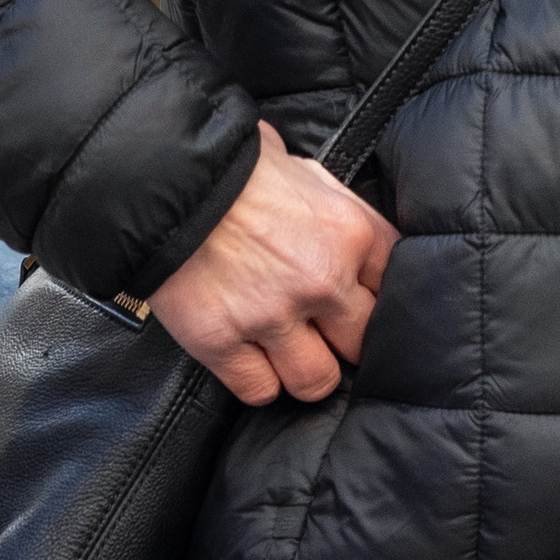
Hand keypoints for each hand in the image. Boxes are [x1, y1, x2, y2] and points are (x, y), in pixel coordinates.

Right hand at [145, 121, 396, 404]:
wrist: (165, 179)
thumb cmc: (237, 168)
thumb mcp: (305, 171)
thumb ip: (336, 210)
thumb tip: (350, 232)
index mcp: (350, 232)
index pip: (393, 287)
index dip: (376, 298)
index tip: (360, 303)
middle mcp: (321, 279)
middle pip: (363, 344)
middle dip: (344, 339)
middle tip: (323, 331)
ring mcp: (272, 316)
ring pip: (318, 381)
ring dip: (304, 369)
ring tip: (287, 351)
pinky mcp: (224, 343)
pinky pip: (261, 391)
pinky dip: (256, 379)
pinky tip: (249, 356)